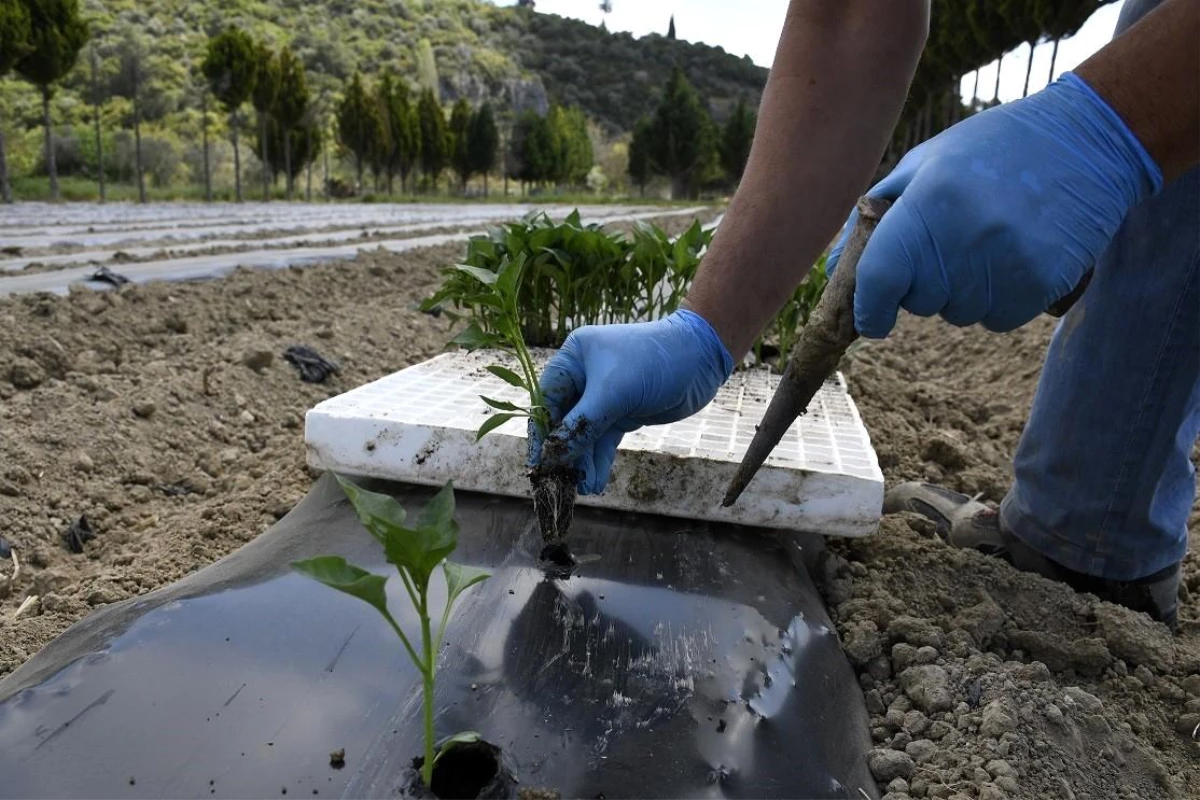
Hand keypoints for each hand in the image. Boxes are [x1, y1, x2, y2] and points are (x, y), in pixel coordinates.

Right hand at [529, 309, 733, 494]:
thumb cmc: (652, 362)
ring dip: (583, 462)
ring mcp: (603, 397)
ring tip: (583, 488)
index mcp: (573, 359)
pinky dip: (599, 460)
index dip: (542, 433)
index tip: (539, 464)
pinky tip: (595, 481)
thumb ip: (580, 426)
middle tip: (562, 483)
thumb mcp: (613, 393)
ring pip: (584, 435)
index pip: (546, 400)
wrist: (700, 358)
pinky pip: (603, 440)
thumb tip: (552, 456)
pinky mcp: (622, 413)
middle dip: (565, 453)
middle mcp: (583, 377)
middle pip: (564, 421)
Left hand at [826, 71, 1162, 337]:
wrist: (1085, 140)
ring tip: (985, 242)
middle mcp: (966, 236)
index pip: (880, 279)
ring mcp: (1008, 262)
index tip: (871, 318)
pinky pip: (997, 318)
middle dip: (922, 284)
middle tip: (948, 242)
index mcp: (928, 201)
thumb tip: (833, 274)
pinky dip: (996, 299)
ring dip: (960, 292)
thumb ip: (873, 220)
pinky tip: (1010, 256)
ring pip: (958, 314)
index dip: (869, 308)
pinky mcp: (1043, 282)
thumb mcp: (923, 164)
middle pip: (919, 301)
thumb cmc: (990, 149)